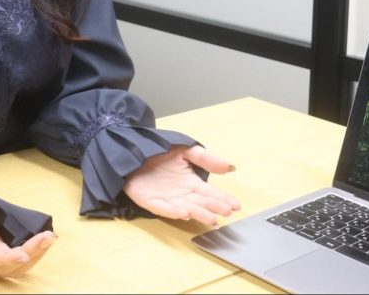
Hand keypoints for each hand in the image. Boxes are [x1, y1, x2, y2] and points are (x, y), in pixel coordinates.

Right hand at [0, 199, 56, 278]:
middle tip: (48, 236)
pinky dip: (31, 254)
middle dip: (29, 254)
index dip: (6, 259)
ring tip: (50, 238)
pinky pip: (15, 261)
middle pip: (4, 266)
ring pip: (13, 268)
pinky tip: (43, 241)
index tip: (24, 254)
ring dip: (33, 256)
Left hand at [123, 145, 240, 224]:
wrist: (132, 150)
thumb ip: (206, 158)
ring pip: (185, 208)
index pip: (210, 193)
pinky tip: (184, 213)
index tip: (236, 206)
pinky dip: (172, 211)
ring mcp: (166, 198)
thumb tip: (231, 167)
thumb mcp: (185, 150)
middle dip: (214, 207)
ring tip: (211, 218)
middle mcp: (181, 193)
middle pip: (200, 202)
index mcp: (190, 182)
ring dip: (198, 213)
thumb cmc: (159, 152)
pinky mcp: (149, 201)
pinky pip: (162, 207)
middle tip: (227, 212)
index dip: (223, 199)